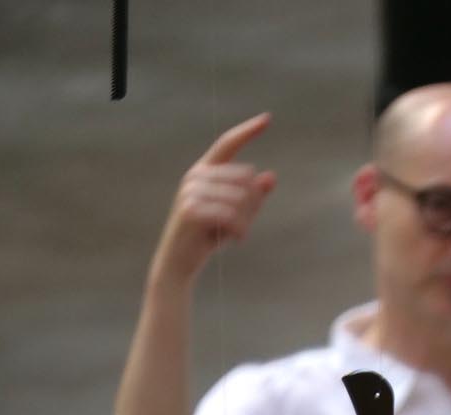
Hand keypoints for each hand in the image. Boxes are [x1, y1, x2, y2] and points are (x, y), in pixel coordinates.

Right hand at [152, 113, 276, 283]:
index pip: (227, 144)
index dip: (247, 131)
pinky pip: (232, 216)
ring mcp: (190, 191)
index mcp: (205, 171)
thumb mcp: (236, 214)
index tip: (268, 118)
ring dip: (247, 221)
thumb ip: (252, 196)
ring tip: (235, 234)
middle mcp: (195, 175)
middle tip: (241, 225)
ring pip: (242, 199)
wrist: (181, 260)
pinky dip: (240, 231)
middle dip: (253, 205)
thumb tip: (269, 177)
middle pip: (247, 178)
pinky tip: (236, 240)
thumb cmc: (209, 235)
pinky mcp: (190, 209)